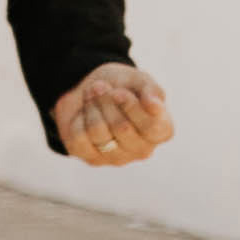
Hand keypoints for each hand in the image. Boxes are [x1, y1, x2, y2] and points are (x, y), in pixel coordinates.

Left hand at [54, 59, 174, 168]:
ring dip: (91, 107)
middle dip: (106, 102)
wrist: (91, 92)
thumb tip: (155, 106)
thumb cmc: (123, 87)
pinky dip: (78, 120)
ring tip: (91, 94)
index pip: (151, 127)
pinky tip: (83, 114)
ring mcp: (117, 158)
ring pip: (98, 132)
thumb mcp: (139, 80)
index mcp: (161, 131)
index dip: (131, 107)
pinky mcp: (92, 159)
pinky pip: (79, 138)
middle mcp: (142, 149)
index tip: (118, 92)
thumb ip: (152, 91)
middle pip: (122, 128)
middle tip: (99, 86)